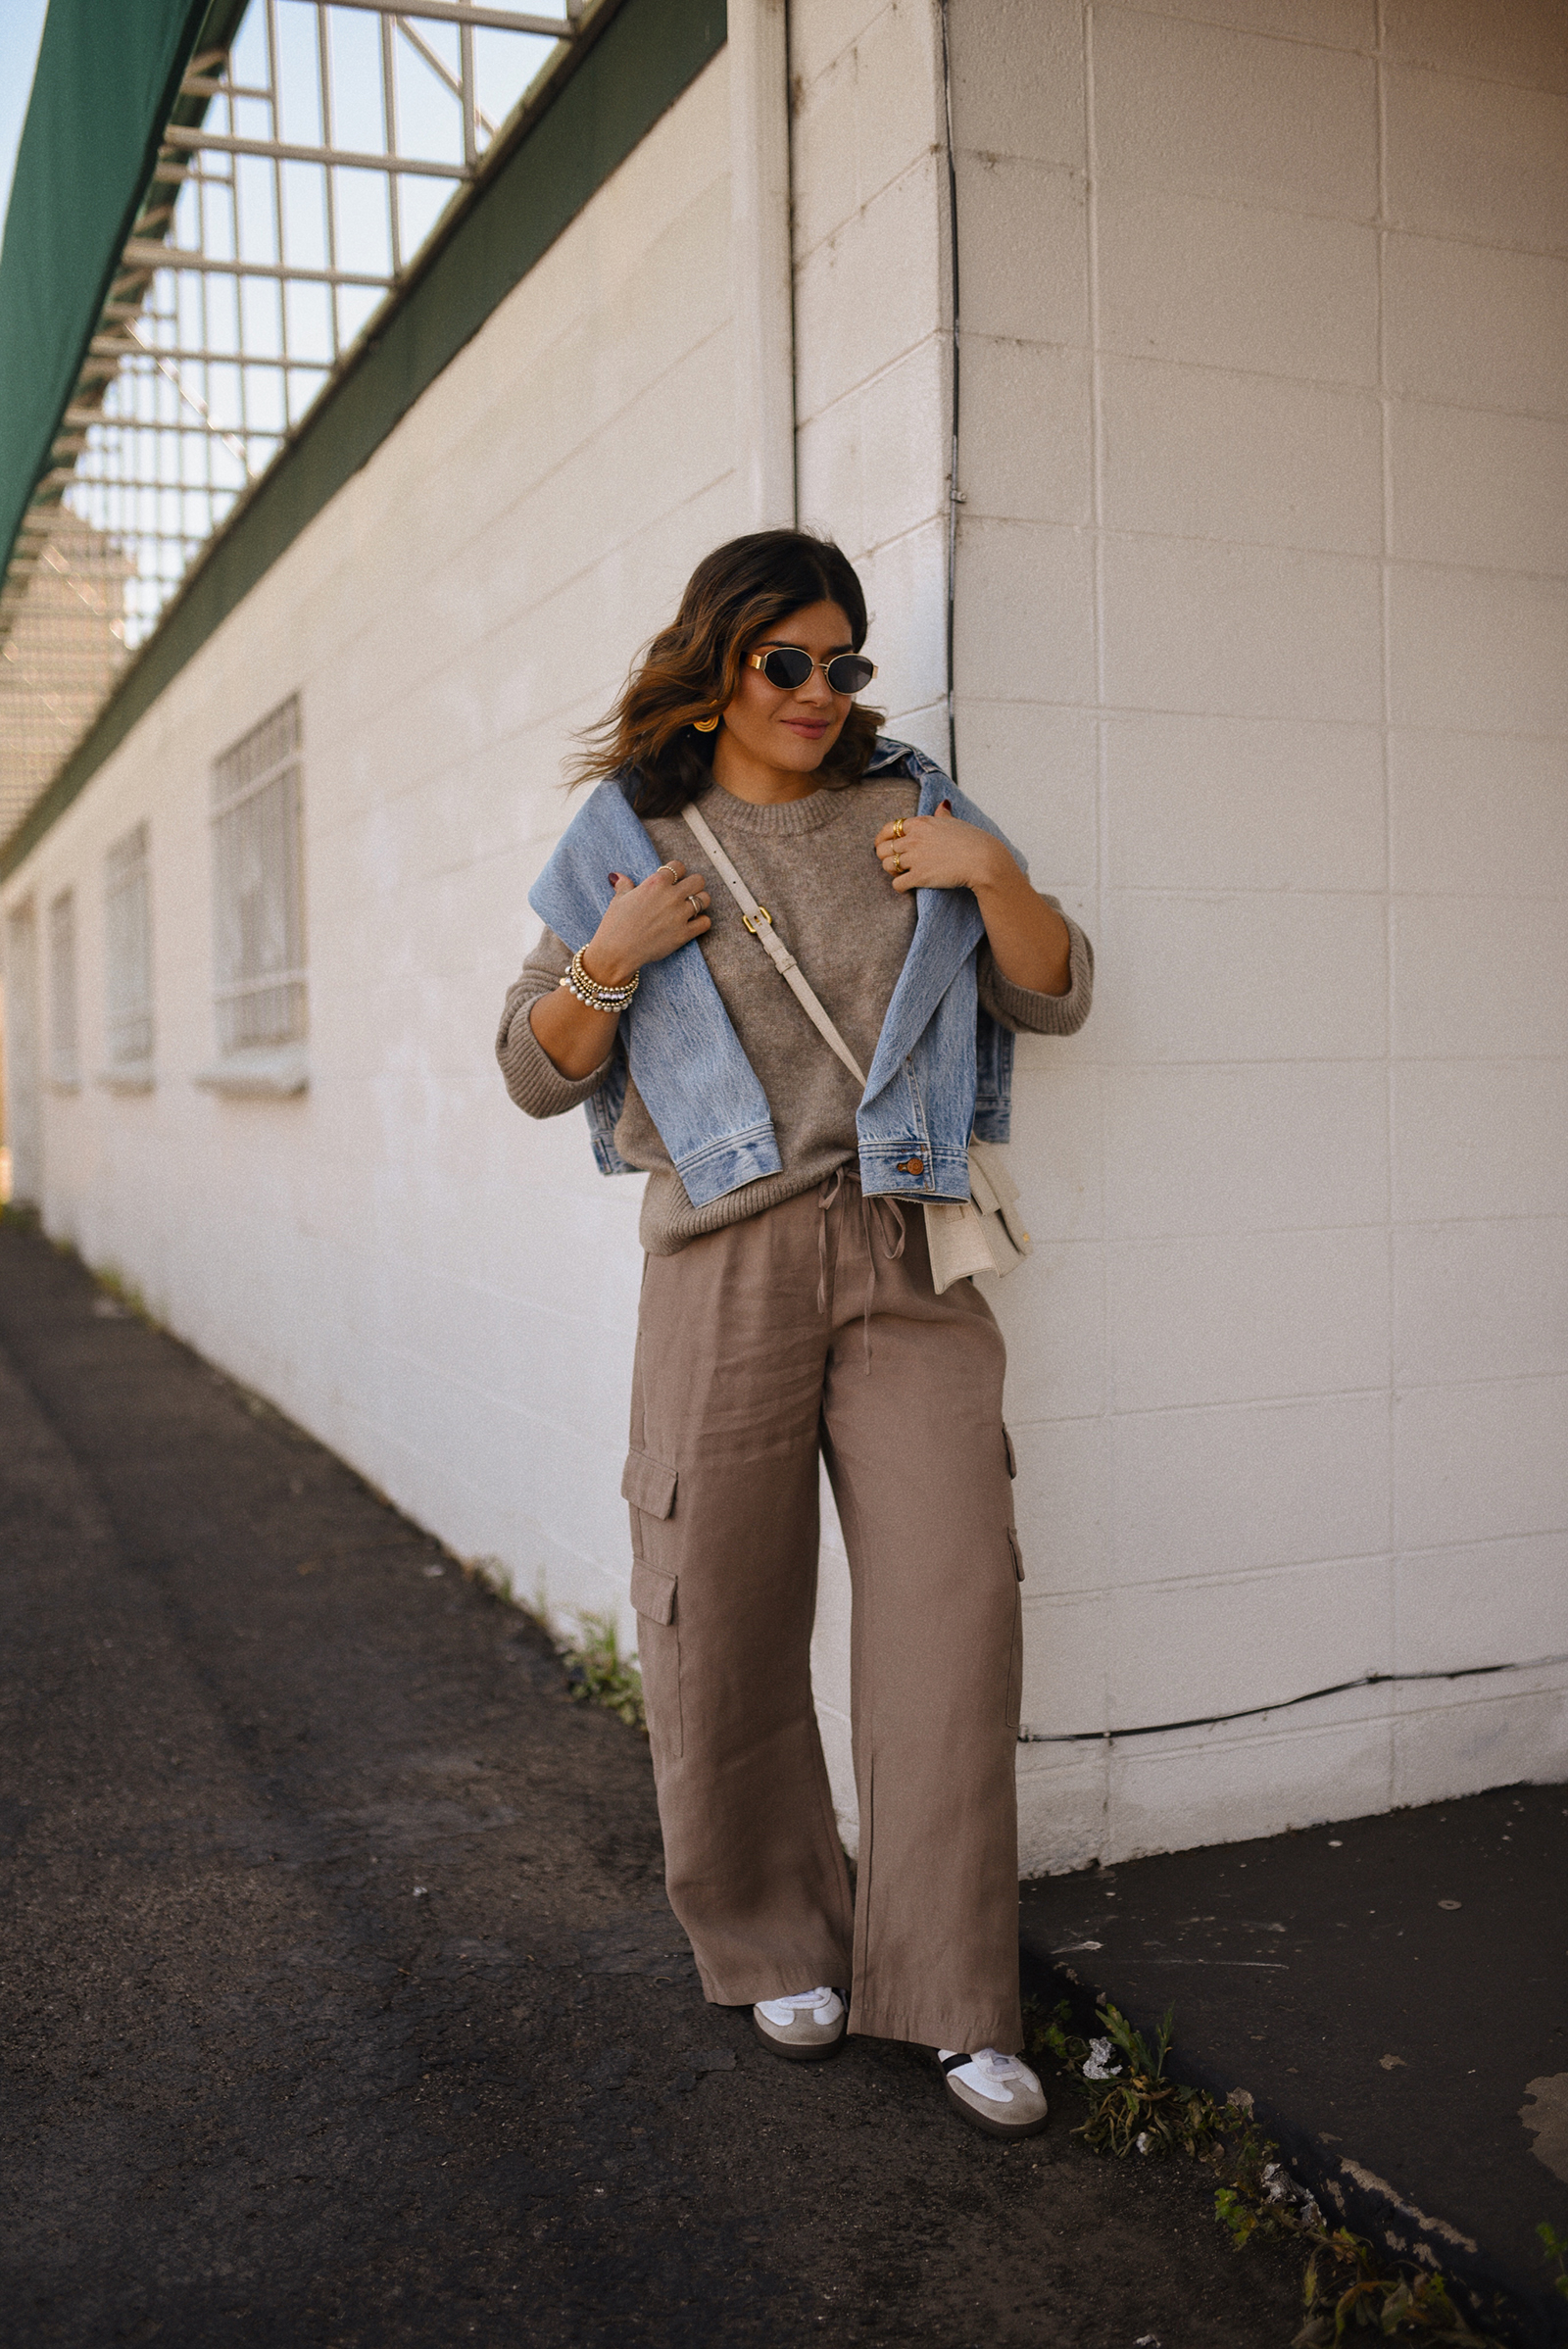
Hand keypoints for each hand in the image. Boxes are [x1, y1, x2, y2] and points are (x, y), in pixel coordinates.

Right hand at [584, 862, 710, 984]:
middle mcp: (671, 896)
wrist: (618, 952)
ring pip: (705, 899)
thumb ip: (624, 885)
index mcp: (656, 883)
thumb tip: (617, 876)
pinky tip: (693, 924)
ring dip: (699, 902)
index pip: (678, 866)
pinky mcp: (684, 934)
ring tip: (690, 909)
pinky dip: (701, 922)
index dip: (676, 872)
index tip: (673, 880)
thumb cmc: (616, 925)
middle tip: (685, 894)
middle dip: (693, 885)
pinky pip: (706, 922)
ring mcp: (680, 915)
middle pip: (698, 880)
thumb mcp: (618, 900)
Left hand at [874, 802, 1015, 895]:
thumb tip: (942, 805)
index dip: (883, 838)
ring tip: (903, 874)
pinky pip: (897, 884)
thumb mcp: (955, 822)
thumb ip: (942, 814)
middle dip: (886, 857)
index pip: (889, 828)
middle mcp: (914, 839)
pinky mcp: (919, 877)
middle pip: (883, 848)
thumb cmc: (973, 841)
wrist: (983, 859)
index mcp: (920, 823)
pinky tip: (908, 886)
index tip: (884, 845)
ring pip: (887, 866)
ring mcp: (915, 858)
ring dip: (892, 872)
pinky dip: (900, 887)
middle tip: (895, 863)